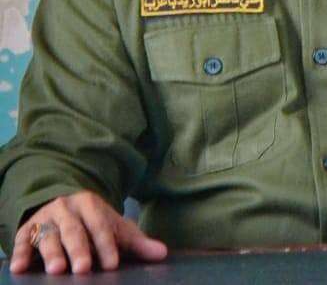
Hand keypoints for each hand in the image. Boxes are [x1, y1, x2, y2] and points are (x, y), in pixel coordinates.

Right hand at [10, 190, 167, 273]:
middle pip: (74, 231)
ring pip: (48, 236)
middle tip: (84, 269)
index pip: (101, 225)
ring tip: (57, 270)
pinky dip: (20, 254)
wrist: (60, 203)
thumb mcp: (114, 227)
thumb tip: (162, 254)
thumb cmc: (92, 222)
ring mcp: (46, 219)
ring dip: (52, 252)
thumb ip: (136, 242)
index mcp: (90, 204)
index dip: (107, 245)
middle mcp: (67, 209)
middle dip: (79, 249)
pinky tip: (19, 268)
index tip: (113, 265)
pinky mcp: (27, 231)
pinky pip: (22, 242)